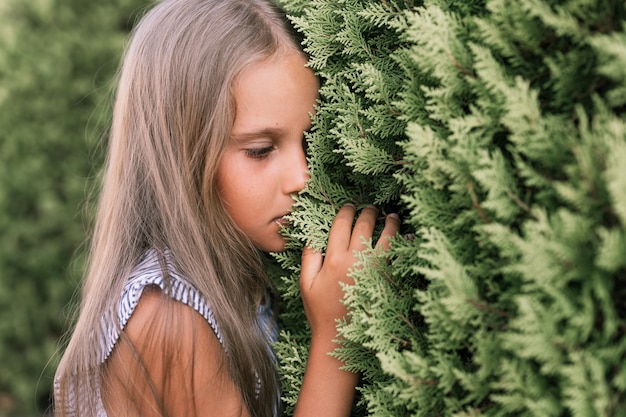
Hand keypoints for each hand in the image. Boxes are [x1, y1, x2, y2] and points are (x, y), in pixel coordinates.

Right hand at [299, 204, 399, 339]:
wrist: (340, 339)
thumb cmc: (321, 313)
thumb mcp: (307, 284)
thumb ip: (309, 258)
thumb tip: (312, 236)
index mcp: (334, 259)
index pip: (342, 224)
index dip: (346, 211)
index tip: (349, 206)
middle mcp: (356, 261)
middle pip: (365, 226)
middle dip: (368, 212)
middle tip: (370, 208)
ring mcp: (375, 271)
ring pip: (387, 237)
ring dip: (390, 223)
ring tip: (392, 216)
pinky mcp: (388, 281)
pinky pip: (399, 258)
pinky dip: (405, 246)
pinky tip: (409, 237)